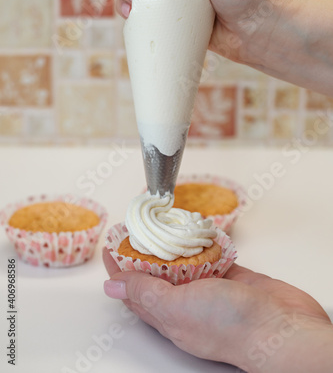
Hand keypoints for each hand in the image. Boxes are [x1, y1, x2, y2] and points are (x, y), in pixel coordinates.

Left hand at [103, 247, 332, 371]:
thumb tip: (112, 287)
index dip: (120, 266)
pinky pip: (214, 257)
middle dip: (146, 250)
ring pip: (186, 264)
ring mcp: (211, 291)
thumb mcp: (178, 307)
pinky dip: (207, 244)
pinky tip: (203, 232)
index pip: (134, 289)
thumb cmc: (232, 326)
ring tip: (167, 224)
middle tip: (140, 226)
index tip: (113, 242)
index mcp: (168, 315)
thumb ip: (146, 294)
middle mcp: (187, 304)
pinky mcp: (233, 279)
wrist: (284, 329)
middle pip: (158, 274)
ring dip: (177, 245)